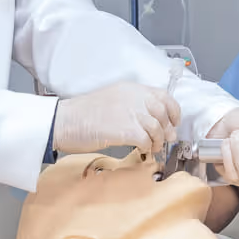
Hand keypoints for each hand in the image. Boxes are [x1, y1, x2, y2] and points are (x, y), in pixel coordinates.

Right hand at [53, 82, 180, 154]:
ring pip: (157, 128)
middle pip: (164, 112)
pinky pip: (146, 140)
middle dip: (168, 128)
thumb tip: (152, 121)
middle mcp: (134, 98)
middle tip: (166, 138)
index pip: (163, 96)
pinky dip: (147, 147)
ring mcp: (130, 113)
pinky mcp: (125, 130)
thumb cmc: (83, 114)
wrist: (64, 121)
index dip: (173, 110)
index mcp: (131, 89)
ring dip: (157, 140)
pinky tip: (142, 150)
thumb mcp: (112, 100)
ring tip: (152, 147)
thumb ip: (132, 106)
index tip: (174, 121)